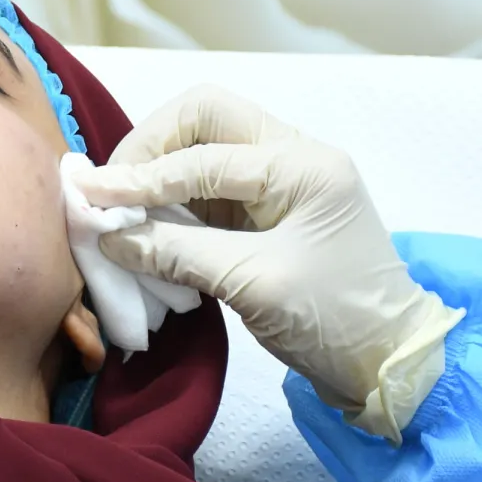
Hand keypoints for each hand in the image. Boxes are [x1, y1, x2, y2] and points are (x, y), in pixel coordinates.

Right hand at [69, 86, 463, 441]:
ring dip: (157, 171)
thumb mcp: (252, 284)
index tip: (91, 197)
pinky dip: (170, 198)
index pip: (203, 156)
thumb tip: (108, 235)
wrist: (391, 365)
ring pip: (201, 143)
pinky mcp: (265, 209)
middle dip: (151, 145)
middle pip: (204, 116)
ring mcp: (279, 180)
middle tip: (114, 188)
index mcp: (303, 166)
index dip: (141, 177)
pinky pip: (205, 184)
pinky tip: (146, 224)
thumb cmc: (335, 321)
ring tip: (121, 208)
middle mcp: (293, 156)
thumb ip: (175, 253)